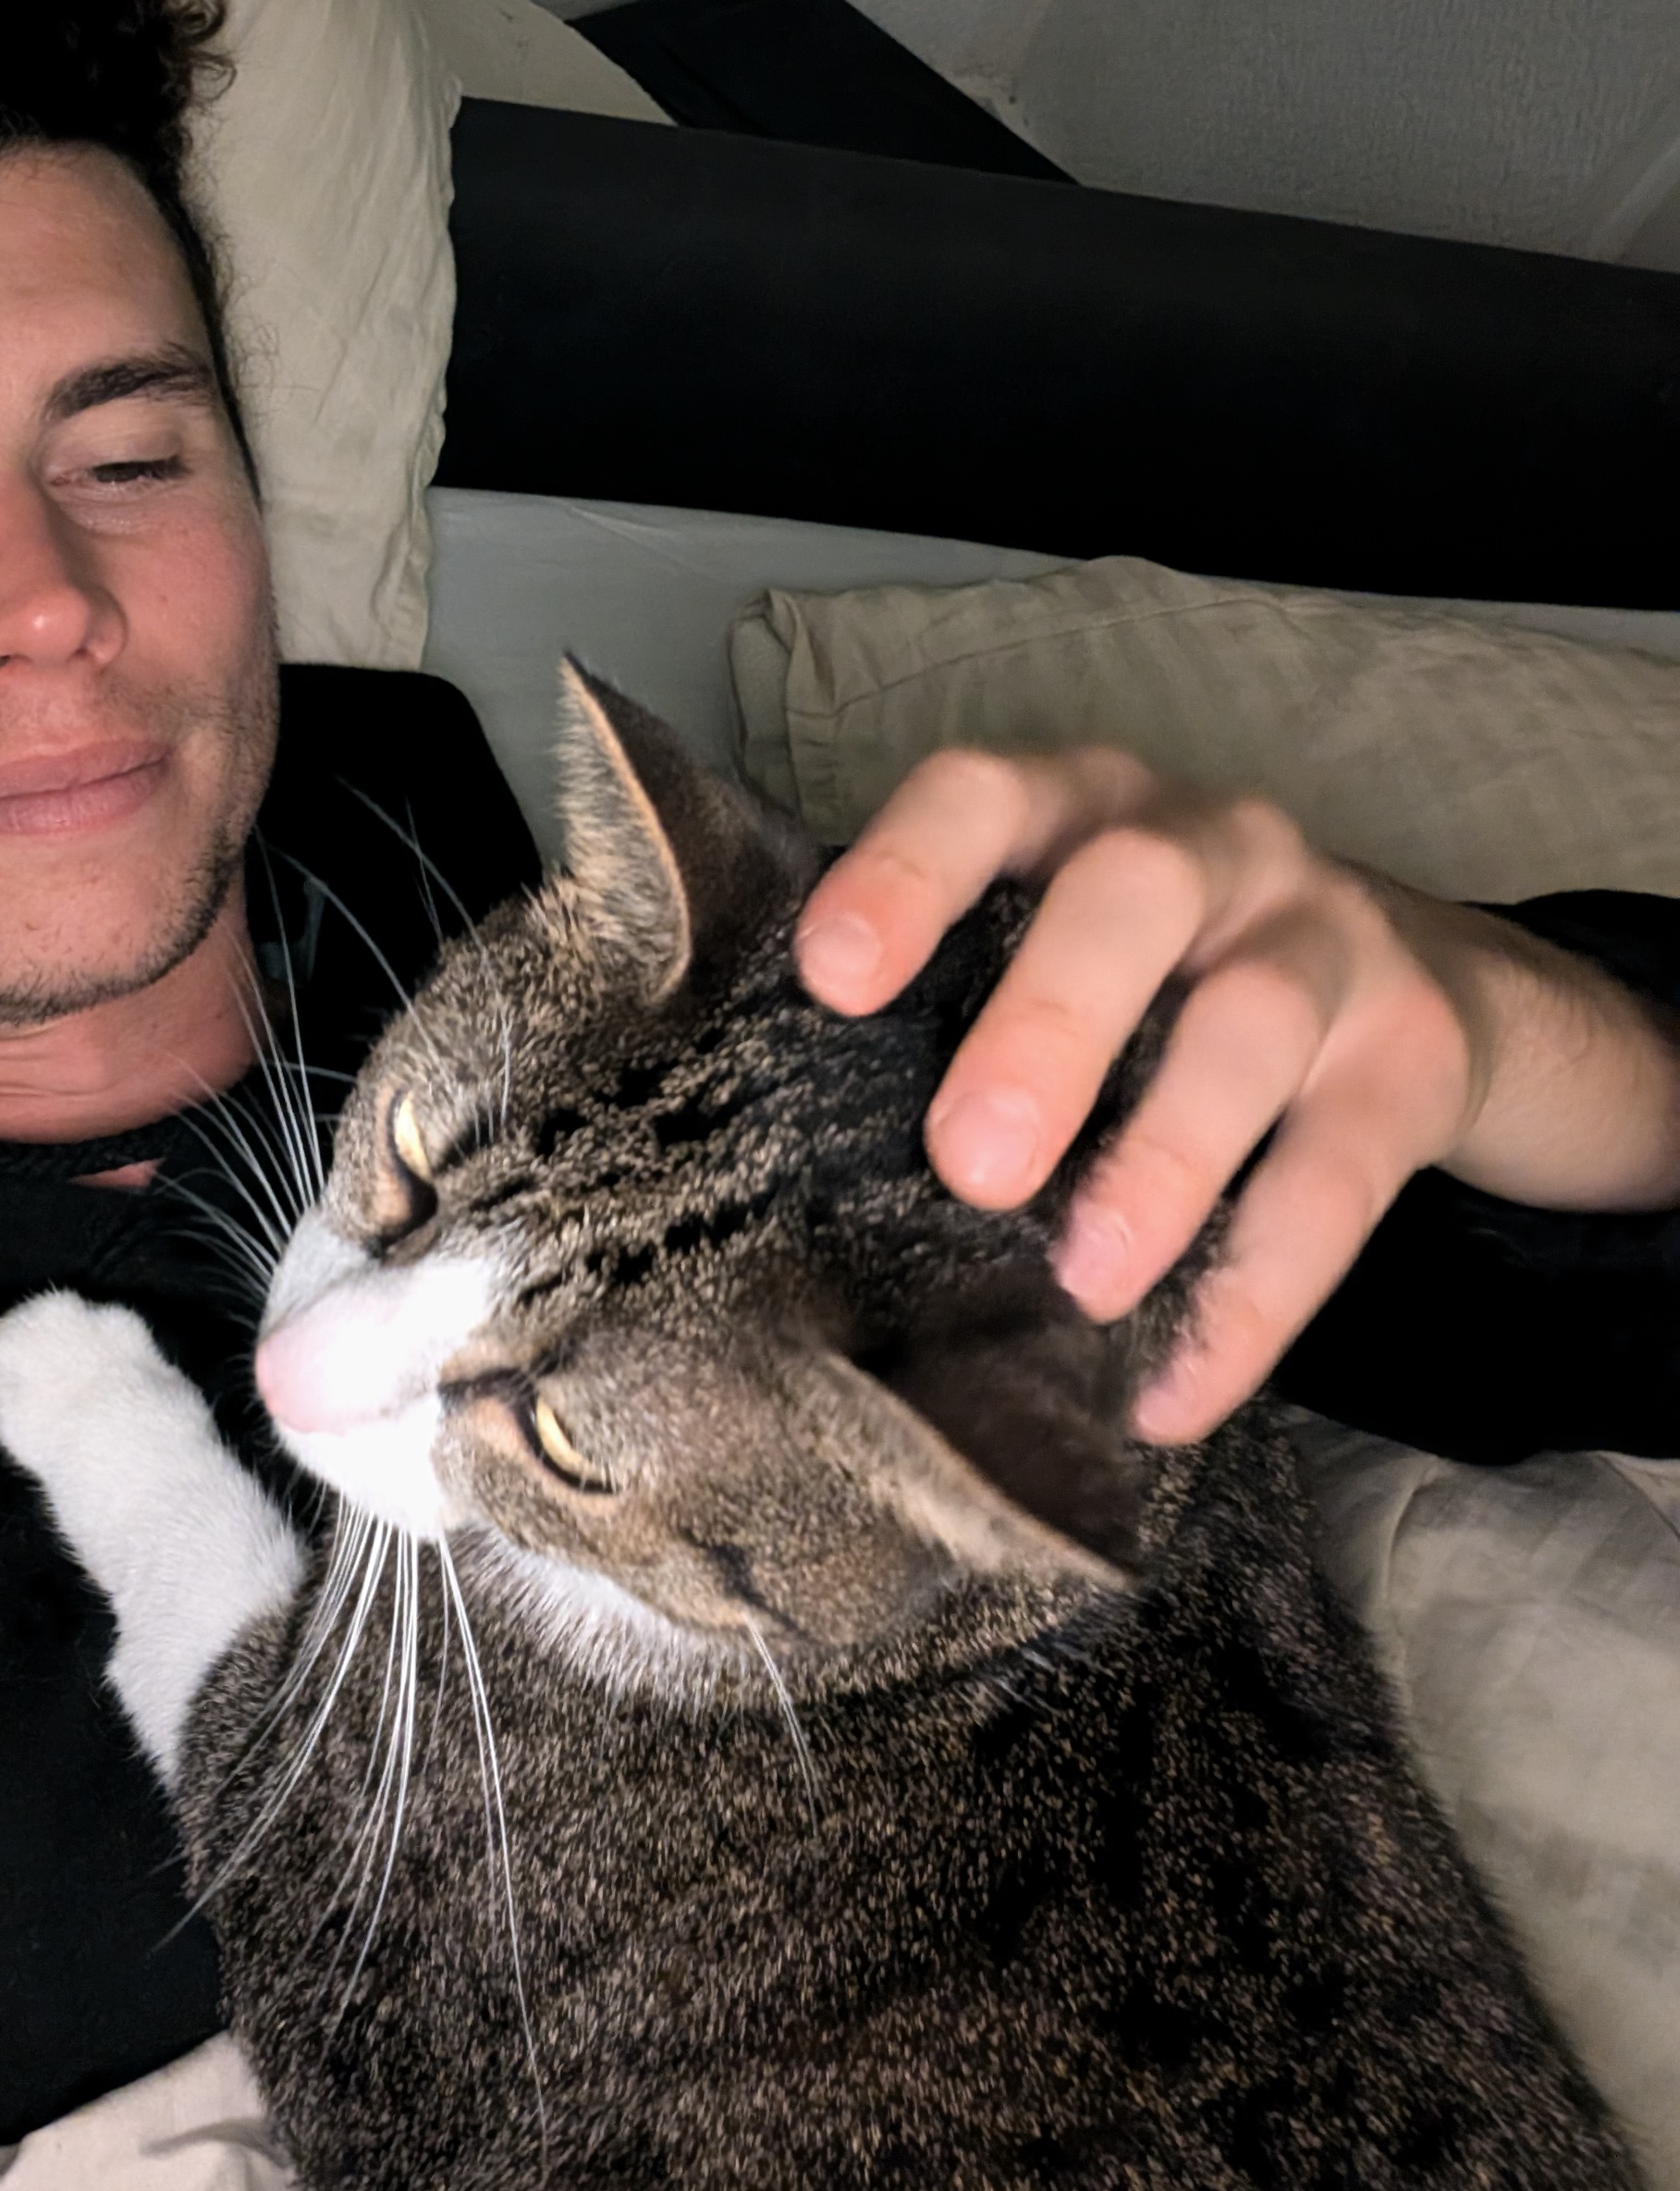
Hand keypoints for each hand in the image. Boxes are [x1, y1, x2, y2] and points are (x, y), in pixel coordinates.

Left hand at [795, 746, 1679, 1440]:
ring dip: (1163, 1162)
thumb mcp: (1054, 946)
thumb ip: (946, 1004)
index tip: (835, 978)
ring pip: (1250, 1025)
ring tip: (1086, 1283)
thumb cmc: (1156, 981)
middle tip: (971, 1167)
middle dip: (1049, 1025)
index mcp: (1081, 810)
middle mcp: (1214, 846)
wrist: (1420, 990)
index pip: (985, 795)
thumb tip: (770, 1165)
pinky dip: (1254, 1300)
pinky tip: (1170, 1394)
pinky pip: (1338, 1184)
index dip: (908, 871)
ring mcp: (1327, 943)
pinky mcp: (1413, 1062)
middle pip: (1134, 892)